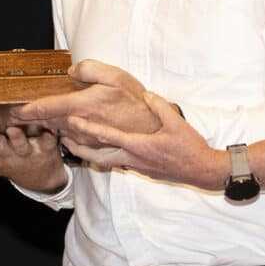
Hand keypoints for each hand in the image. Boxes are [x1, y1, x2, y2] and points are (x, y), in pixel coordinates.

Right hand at [0, 126, 67, 192]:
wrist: (41, 179)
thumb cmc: (7, 164)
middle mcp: (8, 155)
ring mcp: (27, 153)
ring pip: (20, 146)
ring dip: (16, 139)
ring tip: (12, 130)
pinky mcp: (46, 149)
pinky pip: (48, 142)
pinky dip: (48, 137)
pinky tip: (46, 130)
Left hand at [12, 60, 171, 143]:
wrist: (153, 129)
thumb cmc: (134, 102)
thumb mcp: (114, 76)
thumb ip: (89, 69)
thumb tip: (71, 71)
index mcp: (80, 106)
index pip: (45, 108)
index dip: (25, 110)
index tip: (11, 110)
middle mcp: (79, 126)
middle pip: (47, 123)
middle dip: (30, 120)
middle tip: (14, 116)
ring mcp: (86, 140)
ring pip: (59, 133)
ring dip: (47, 128)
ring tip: (35, 122)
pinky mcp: (94, 149)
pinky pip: (72, 144)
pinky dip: (63, 136)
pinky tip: (62, 131)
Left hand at [58, 92, 225, 187]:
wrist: (202, 170)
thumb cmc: (189, 146)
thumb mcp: (175, 122)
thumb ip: (159, 106)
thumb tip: (146, 94)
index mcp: (138, 145)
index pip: (107, 135)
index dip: (87, 128)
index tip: (71, 122)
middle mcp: (133, 158)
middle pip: (98, 156)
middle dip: (79, 149)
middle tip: (62, 140)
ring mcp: (137, 167)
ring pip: (106, 162)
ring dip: (89, 155)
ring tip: (74, 148)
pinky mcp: (142, 171)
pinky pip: (118, 164)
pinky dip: (104, 159)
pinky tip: (99, 153)